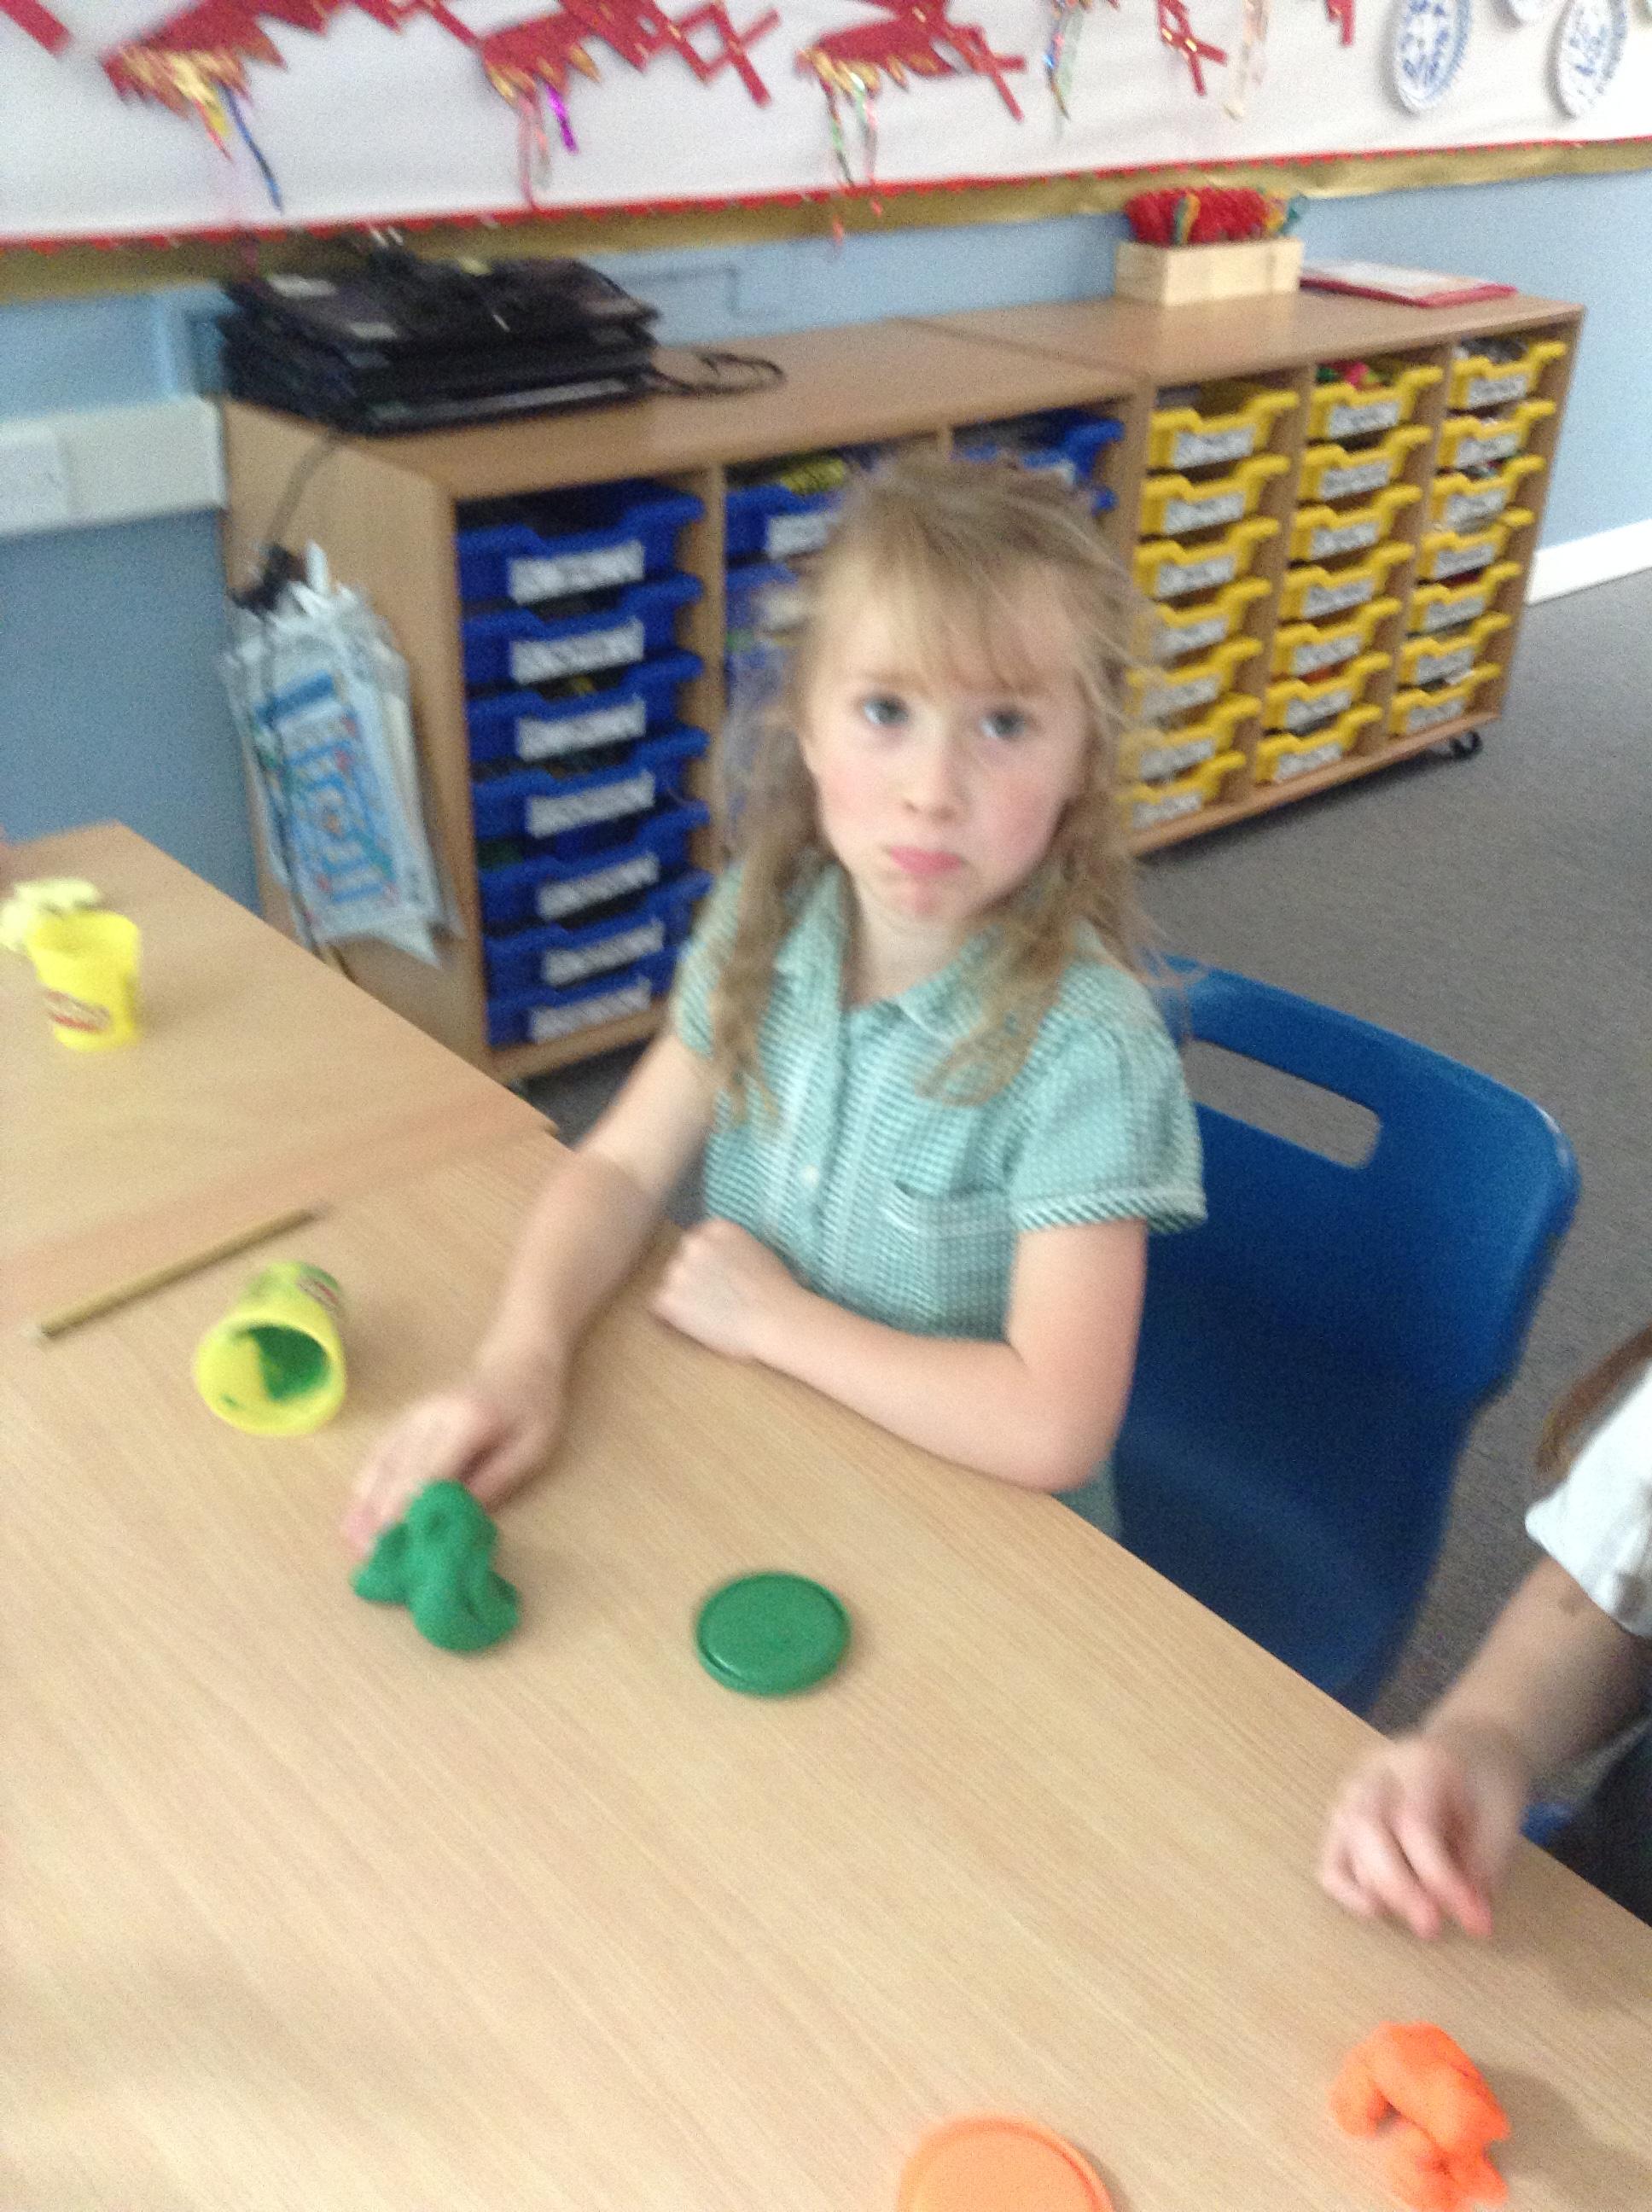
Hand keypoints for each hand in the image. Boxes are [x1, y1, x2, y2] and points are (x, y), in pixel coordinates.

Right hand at [342, 1346, 562, 1557]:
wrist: (518, 1360)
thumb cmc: (532, 1409)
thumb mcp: (530, 1449)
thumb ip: (494, 1482)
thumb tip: (454, 1520)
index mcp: (466, 1421)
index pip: (430, 1471)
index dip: (408, 1508)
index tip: (392, 1542)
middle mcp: (431, 1415)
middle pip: (398, 1470)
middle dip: (379, 1515)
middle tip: (365, 1556)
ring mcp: (414, 1414)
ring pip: (381, 1463)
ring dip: (363, 1503)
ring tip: (349, 1542)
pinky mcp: (407, 1419)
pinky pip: (380, 1453)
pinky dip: (364, 1484)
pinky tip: (354, 1511)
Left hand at [651, 1218, 800, 1362]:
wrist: (776, 1317)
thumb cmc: (777, 1291)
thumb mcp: (756, 1251)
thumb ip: (730, 1248)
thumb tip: (719, 1260)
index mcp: (716, 1228)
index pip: (698, 1243)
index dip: (707, 1266)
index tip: (719, 1281)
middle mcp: (693, 1243)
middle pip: (682, 1262)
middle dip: (693, 1280)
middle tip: (715, 1301)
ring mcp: (678, 1270)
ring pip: (671, 1286)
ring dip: (683, 1299)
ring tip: (710, 1316)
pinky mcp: (669, 1298)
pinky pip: (659, 1309)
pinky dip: (672, 1318)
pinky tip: (696, 1324)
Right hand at [1319, 1722, 1531, 1939]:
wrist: (1469, 1748)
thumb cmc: (1488, 1783)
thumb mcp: (1504, 1817)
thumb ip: (1487, 1865)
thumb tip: (1471, 1919)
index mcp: (1421, 1762)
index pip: (1415, 1822)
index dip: (1440, 1877)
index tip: (1474, 1920)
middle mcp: (1376, 1771)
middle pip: (1367, 1828)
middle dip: (1398, 1887)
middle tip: (1432, 1928)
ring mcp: (1352, 1791)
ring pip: (1344, 1843)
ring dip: (1379, 1891)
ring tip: (1423, 1918)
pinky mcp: (1342, 1816)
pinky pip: (1330, 1859)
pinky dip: (1346, 1891)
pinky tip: (1379, 1910)